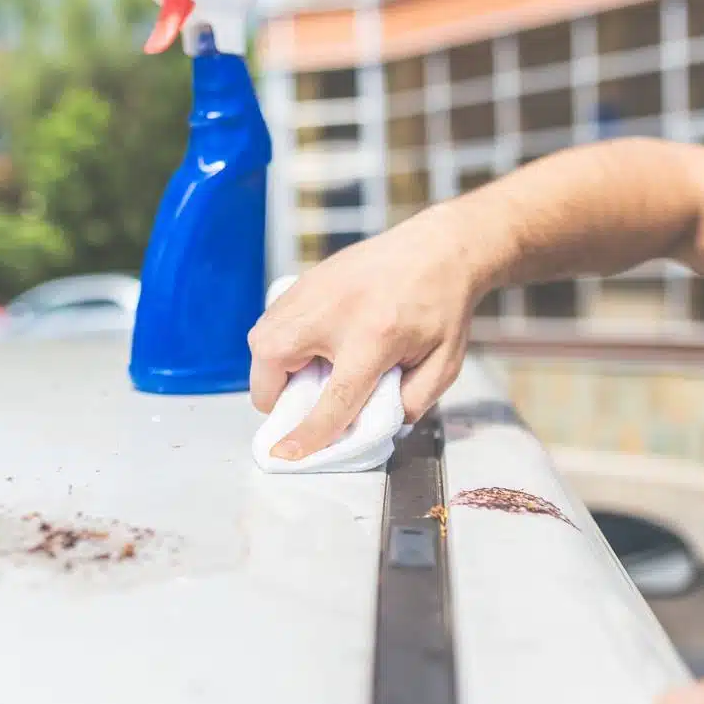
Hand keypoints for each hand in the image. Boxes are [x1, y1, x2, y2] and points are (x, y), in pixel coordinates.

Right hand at [248, 204, 489, 459]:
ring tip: (317, 367)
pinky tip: (318, 343)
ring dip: (277, 369)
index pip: (331, 400)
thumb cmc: (442, 307)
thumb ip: (409, 404)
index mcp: (373, 337)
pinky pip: (270, 324)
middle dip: (281, 396)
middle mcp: (330, 312)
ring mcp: (310, 292)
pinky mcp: (301, 282)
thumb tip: (366, 427)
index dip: (306, 436)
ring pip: (261, 345)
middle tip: (312, 397)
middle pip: (270, 365)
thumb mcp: (443, 366)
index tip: (283, 455)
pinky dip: (282, 344)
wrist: (437, 248)